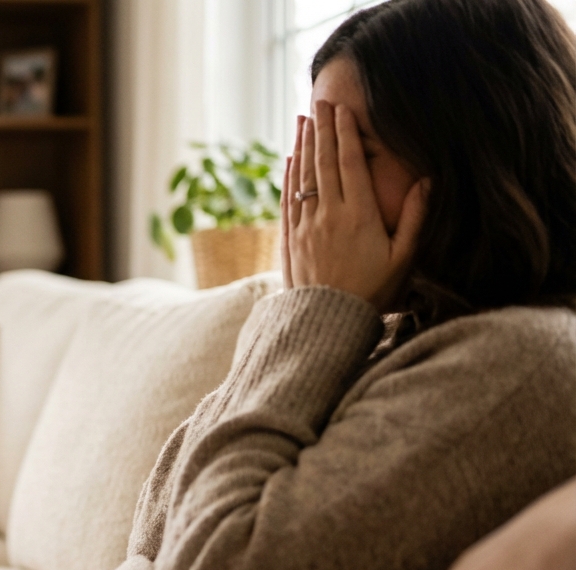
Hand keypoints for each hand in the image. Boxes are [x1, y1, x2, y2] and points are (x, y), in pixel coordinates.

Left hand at [283, 101, 428, 311]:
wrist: (328, 322)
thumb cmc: (373, 292)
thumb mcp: (403, 258)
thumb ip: (415, 218)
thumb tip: (427, 180)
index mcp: (359, 215)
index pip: (349, 164)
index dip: (345, 134)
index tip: (343, 109)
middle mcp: (328, 215)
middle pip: (322, 163)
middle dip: (321, 130)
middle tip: (320, 102)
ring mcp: (304, 226)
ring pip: (302, 177)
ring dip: (302, 146)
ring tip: (304, 120)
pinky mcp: (289, 239)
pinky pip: (287, 199)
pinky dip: (289, 175)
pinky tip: (291, 159)